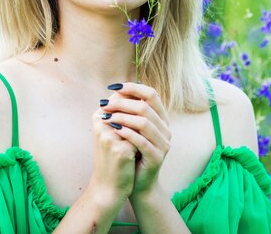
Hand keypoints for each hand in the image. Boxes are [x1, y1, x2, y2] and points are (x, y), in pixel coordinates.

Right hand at [88, 101, 138, 202]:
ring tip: (148, 136)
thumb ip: (121, 115)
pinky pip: (140, 139)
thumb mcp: (112, 134)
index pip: (119, 97)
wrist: (108, 187)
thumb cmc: (111, 158)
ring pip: (137, 122)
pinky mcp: (120, 150)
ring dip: (145, 127)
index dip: (136, 99)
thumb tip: (141, 96)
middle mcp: (101, 124)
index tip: (147, 105)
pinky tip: (144, 150)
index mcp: (98, 117)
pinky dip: (145, 142)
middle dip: (143, 110)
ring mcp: (109, 137)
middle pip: (129, 107)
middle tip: (150, 118)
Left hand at [100, 82, 171, 197]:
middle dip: (122, 103)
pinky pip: (142, 141)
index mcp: (161, 118)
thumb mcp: (130, 128)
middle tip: (104, 104)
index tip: (114, 87)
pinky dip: (127, 133)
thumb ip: (128, 111)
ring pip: (144, 123)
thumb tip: (114, 91)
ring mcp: (164, 144)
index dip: (133, 87)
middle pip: (146, 107)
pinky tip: (114, 130)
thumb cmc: (132, 151)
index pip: (151, 94)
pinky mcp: (157, 157)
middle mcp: (166, 129)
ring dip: (122, 117)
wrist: (137, 182)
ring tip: (106, 117)